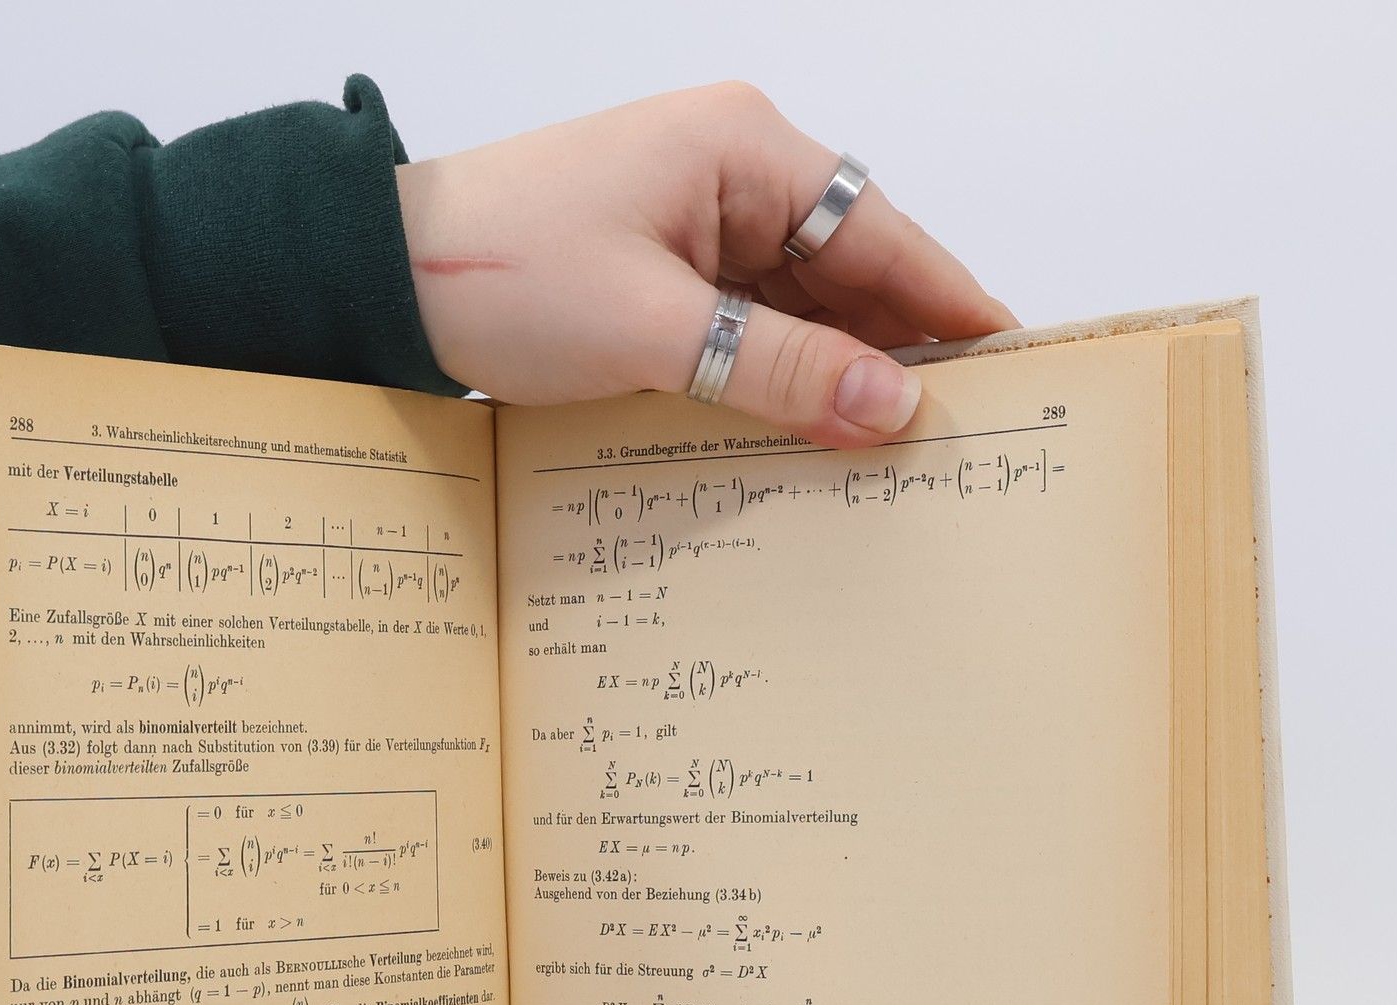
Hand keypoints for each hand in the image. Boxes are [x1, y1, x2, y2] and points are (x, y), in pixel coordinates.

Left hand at [397, 80, 1017, 446]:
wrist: (382, 281)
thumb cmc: (504, 274)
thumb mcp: (657, 331)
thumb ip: (782, 370)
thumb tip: (892, 409)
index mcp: (746, 152)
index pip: (885, 237)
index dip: (952, 307)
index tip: (1014, 367)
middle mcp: (733, 176)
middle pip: (851, 274)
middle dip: (896, 355)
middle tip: (955, 441)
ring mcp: (695, 226)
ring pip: (800, 310)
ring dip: (832, 378)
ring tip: (889, 460)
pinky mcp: (661, 274)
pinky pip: (746, 330)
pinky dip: (774, 381)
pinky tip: (803, 440)